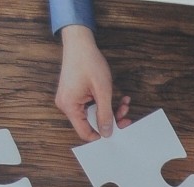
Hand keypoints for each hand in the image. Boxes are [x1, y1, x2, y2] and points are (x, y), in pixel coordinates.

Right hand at [55, 25, 119, 139]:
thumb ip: (105, 114)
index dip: (101, 136)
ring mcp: (71, 100)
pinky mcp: (76, 95)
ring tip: (124, 104)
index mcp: (69, 106)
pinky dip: (105, 104)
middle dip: (111, 120)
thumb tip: (107, 133)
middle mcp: (67, 105)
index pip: (85, 133)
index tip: (118, 134)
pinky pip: (92, 106)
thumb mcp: (102, 91)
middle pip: (91, 124)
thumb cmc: (88, 62)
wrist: (80, 43)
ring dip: (111, 111)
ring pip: (94, 115)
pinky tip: (120, 99)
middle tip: (127, 116)